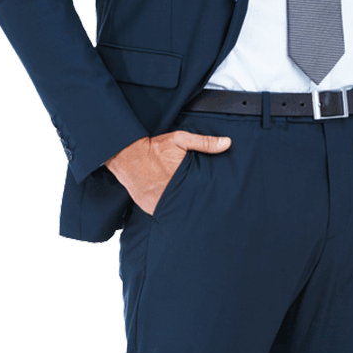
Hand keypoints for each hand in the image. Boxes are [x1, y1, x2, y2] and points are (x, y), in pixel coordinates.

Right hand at [105, 131, 231, 216]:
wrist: (126, 155)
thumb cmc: (154, 148)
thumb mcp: (180, 139)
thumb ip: (204, 142)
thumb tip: (226, 143)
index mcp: (181, 177)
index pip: (201, 191)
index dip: (208, 194)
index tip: (216, 196)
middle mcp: (170, 193)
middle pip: (190, 203)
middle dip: (196, 203)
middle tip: (204, 204)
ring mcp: (159, 203)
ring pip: (177, 210)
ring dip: (182, 208)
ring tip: (190, 208)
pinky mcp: (150, 207)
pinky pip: (163, 213)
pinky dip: (169, 211)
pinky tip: (174, 208)